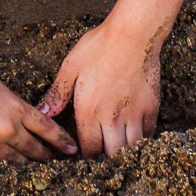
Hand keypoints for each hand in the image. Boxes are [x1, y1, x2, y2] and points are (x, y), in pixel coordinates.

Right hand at [0, 60, 78, 166]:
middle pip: (33, 149)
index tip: (71, 150)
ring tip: (27, 165)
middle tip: (50, 160)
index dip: (61, 141)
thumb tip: (19, 120)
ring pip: (13, 160)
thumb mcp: (0, 88)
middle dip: (44, 156)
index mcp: (18, 109)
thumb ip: (13, 107)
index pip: (48, 129)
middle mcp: (8, 129)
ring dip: (22, 162)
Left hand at [39, 24, 159, 157]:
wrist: (133, 36)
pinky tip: (136, 135)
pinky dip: (142, 138)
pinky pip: (149, 133)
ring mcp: (134, 114)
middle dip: (107, 159)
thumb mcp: (71, 67)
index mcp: (90, 112)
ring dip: (125, 151)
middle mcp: (113, 119)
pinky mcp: (151, 107)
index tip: (85, 154)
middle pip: (112, 155)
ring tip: (120, 150)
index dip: (87, 156)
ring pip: (132, 147)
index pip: (89, 149)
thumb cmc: (99, 48)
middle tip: (103, 155)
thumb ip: (58, 93)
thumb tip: (44, 112)